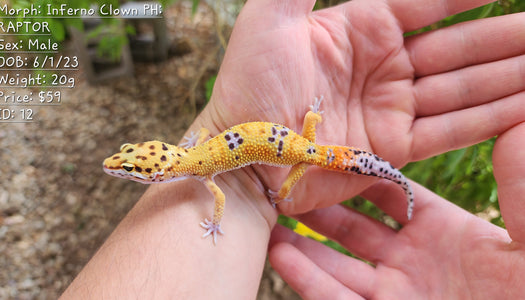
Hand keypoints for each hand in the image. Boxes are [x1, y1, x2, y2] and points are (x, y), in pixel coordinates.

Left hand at [191, 0, 524, 216]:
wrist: (242, 158)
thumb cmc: (248, 87)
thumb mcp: (271, 16)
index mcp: (359, 29)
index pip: (429, 2)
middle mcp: (381, 68)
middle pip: (458, 45)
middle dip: (504, 38)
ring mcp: (390, 109)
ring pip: (464, 87)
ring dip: (507, 76)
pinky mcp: (394, 148)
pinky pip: (453, 129)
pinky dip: (490, 118)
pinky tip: (523, 105)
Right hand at [268, 122, 524, 298]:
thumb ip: (515, 175)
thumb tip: (513, 120)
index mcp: (448, 233)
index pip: (392, 195)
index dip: (359, 174)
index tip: (328, 150)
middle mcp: (417, 263)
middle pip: (355, 229)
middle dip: (321, 208)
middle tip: (287, 184)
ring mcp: (400, 295)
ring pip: (339, 265)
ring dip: (304, 244)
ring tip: (269, 219)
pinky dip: (308, 279)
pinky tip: (279, 255)